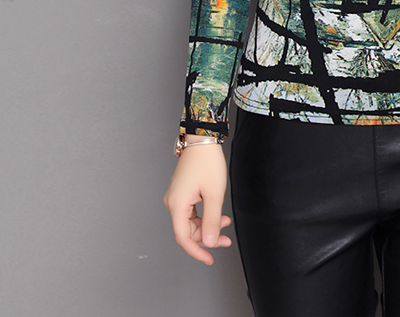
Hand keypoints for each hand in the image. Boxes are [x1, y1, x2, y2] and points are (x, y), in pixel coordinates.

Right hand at [163, 143, 231, 264]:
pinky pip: (191, 213)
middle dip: (207, 238)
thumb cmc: (207, 163)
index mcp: (177, 204)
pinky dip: (204, 217)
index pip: (183, 238)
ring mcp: (176, 197)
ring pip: (190, 222)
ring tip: (226, 223)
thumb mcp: (214, 194)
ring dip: (208, 227)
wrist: (202, 140)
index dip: (197, 251)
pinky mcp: (182, 193)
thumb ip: (211, 221)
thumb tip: (208, 243)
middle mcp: (172, 202)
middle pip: (187, 231)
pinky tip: (218, 215)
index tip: (210, 259)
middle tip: (226, 240)